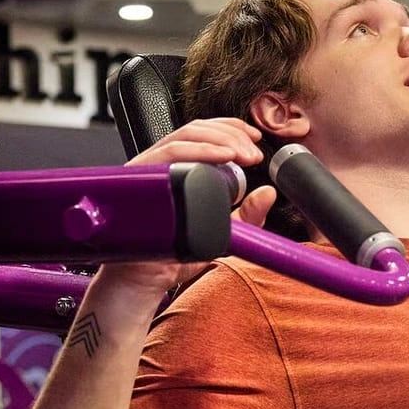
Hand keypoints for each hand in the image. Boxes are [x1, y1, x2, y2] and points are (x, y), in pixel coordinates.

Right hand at [99, 118, 273, 295]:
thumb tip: (268, 194)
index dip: (230, 128)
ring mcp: (148, 171)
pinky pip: (170, 154)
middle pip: (195, 130)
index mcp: (176, 171)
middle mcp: (159, 166)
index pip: (202, 134)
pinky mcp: (140, 179)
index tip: (255, 139)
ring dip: (220, 139)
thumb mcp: (222, 234)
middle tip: (254, 151)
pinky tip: (223, 158)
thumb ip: (246, 216)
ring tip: (244, 154)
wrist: (143, 281)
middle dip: (231, 134)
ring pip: (184, 136)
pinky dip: (199, 150)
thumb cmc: (171, 257)